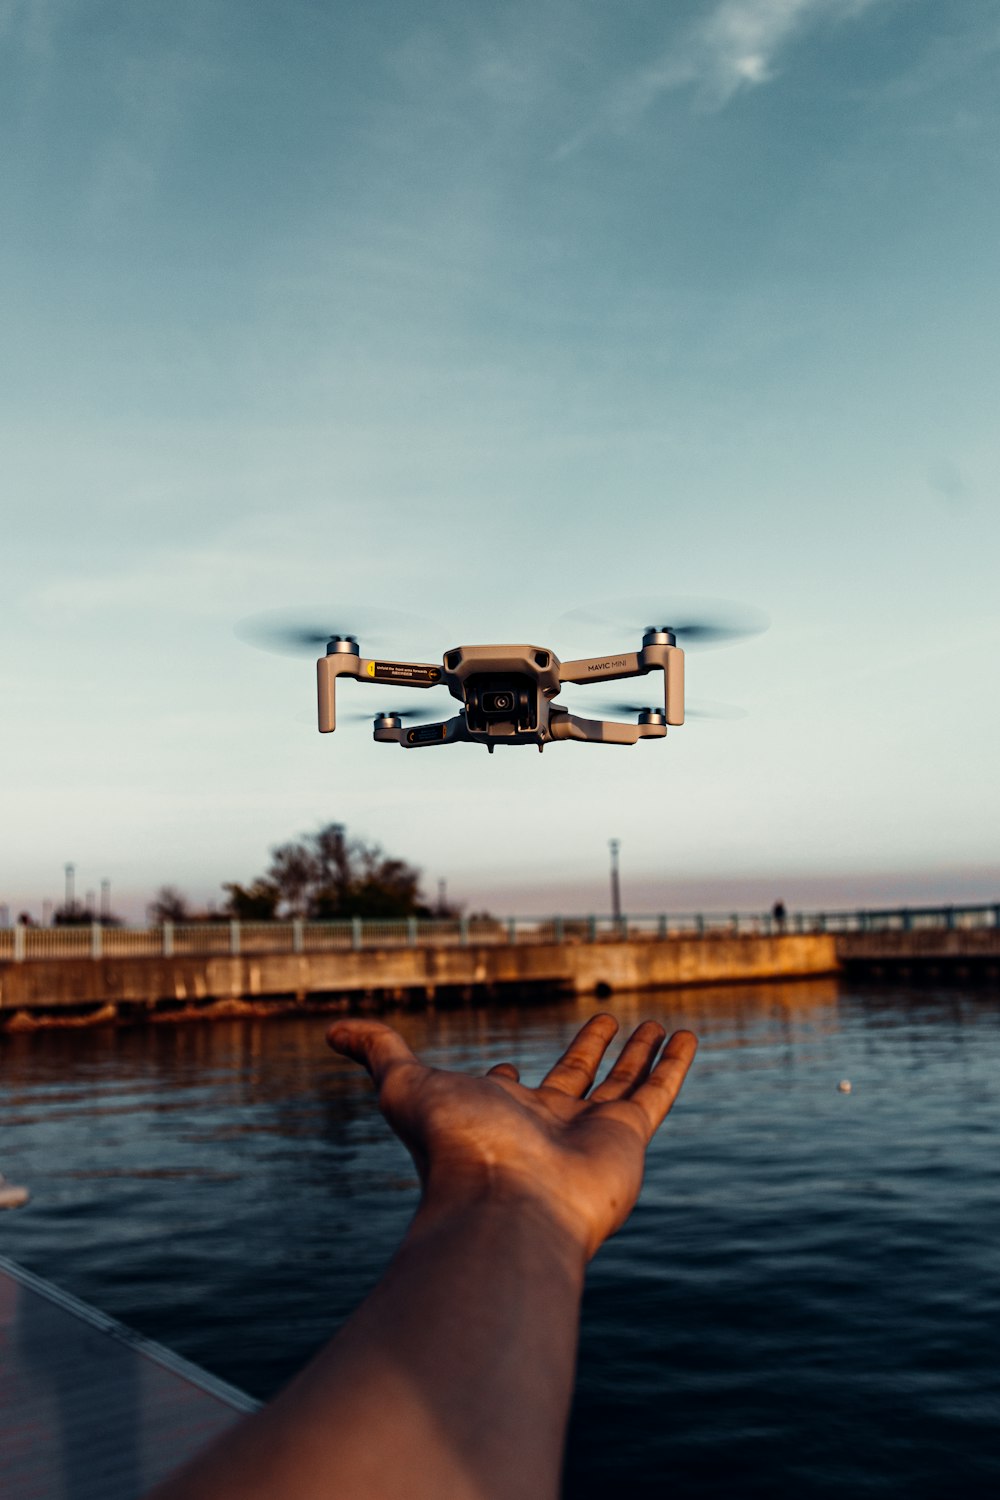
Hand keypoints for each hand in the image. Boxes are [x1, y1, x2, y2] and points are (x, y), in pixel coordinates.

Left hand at [327, 1014, 696, 1259]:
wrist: (505, 1205)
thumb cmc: (454, 1147)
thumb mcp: (404, 1085)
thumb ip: (377, 1052)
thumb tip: (333, 1031)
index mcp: (496, 1118)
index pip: (508, 1094)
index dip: (506, 1080)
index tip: (506, 1069)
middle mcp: (545, 1128)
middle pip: (572, 1082)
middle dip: (587, 1052)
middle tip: (605, 1022)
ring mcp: (589, 1135)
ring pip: (620, 1084)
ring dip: (637, 1053)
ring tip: (655, 1023)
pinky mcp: (628, 1139)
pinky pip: (656, 1094)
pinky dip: (673, 1066)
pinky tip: (685, 1036)